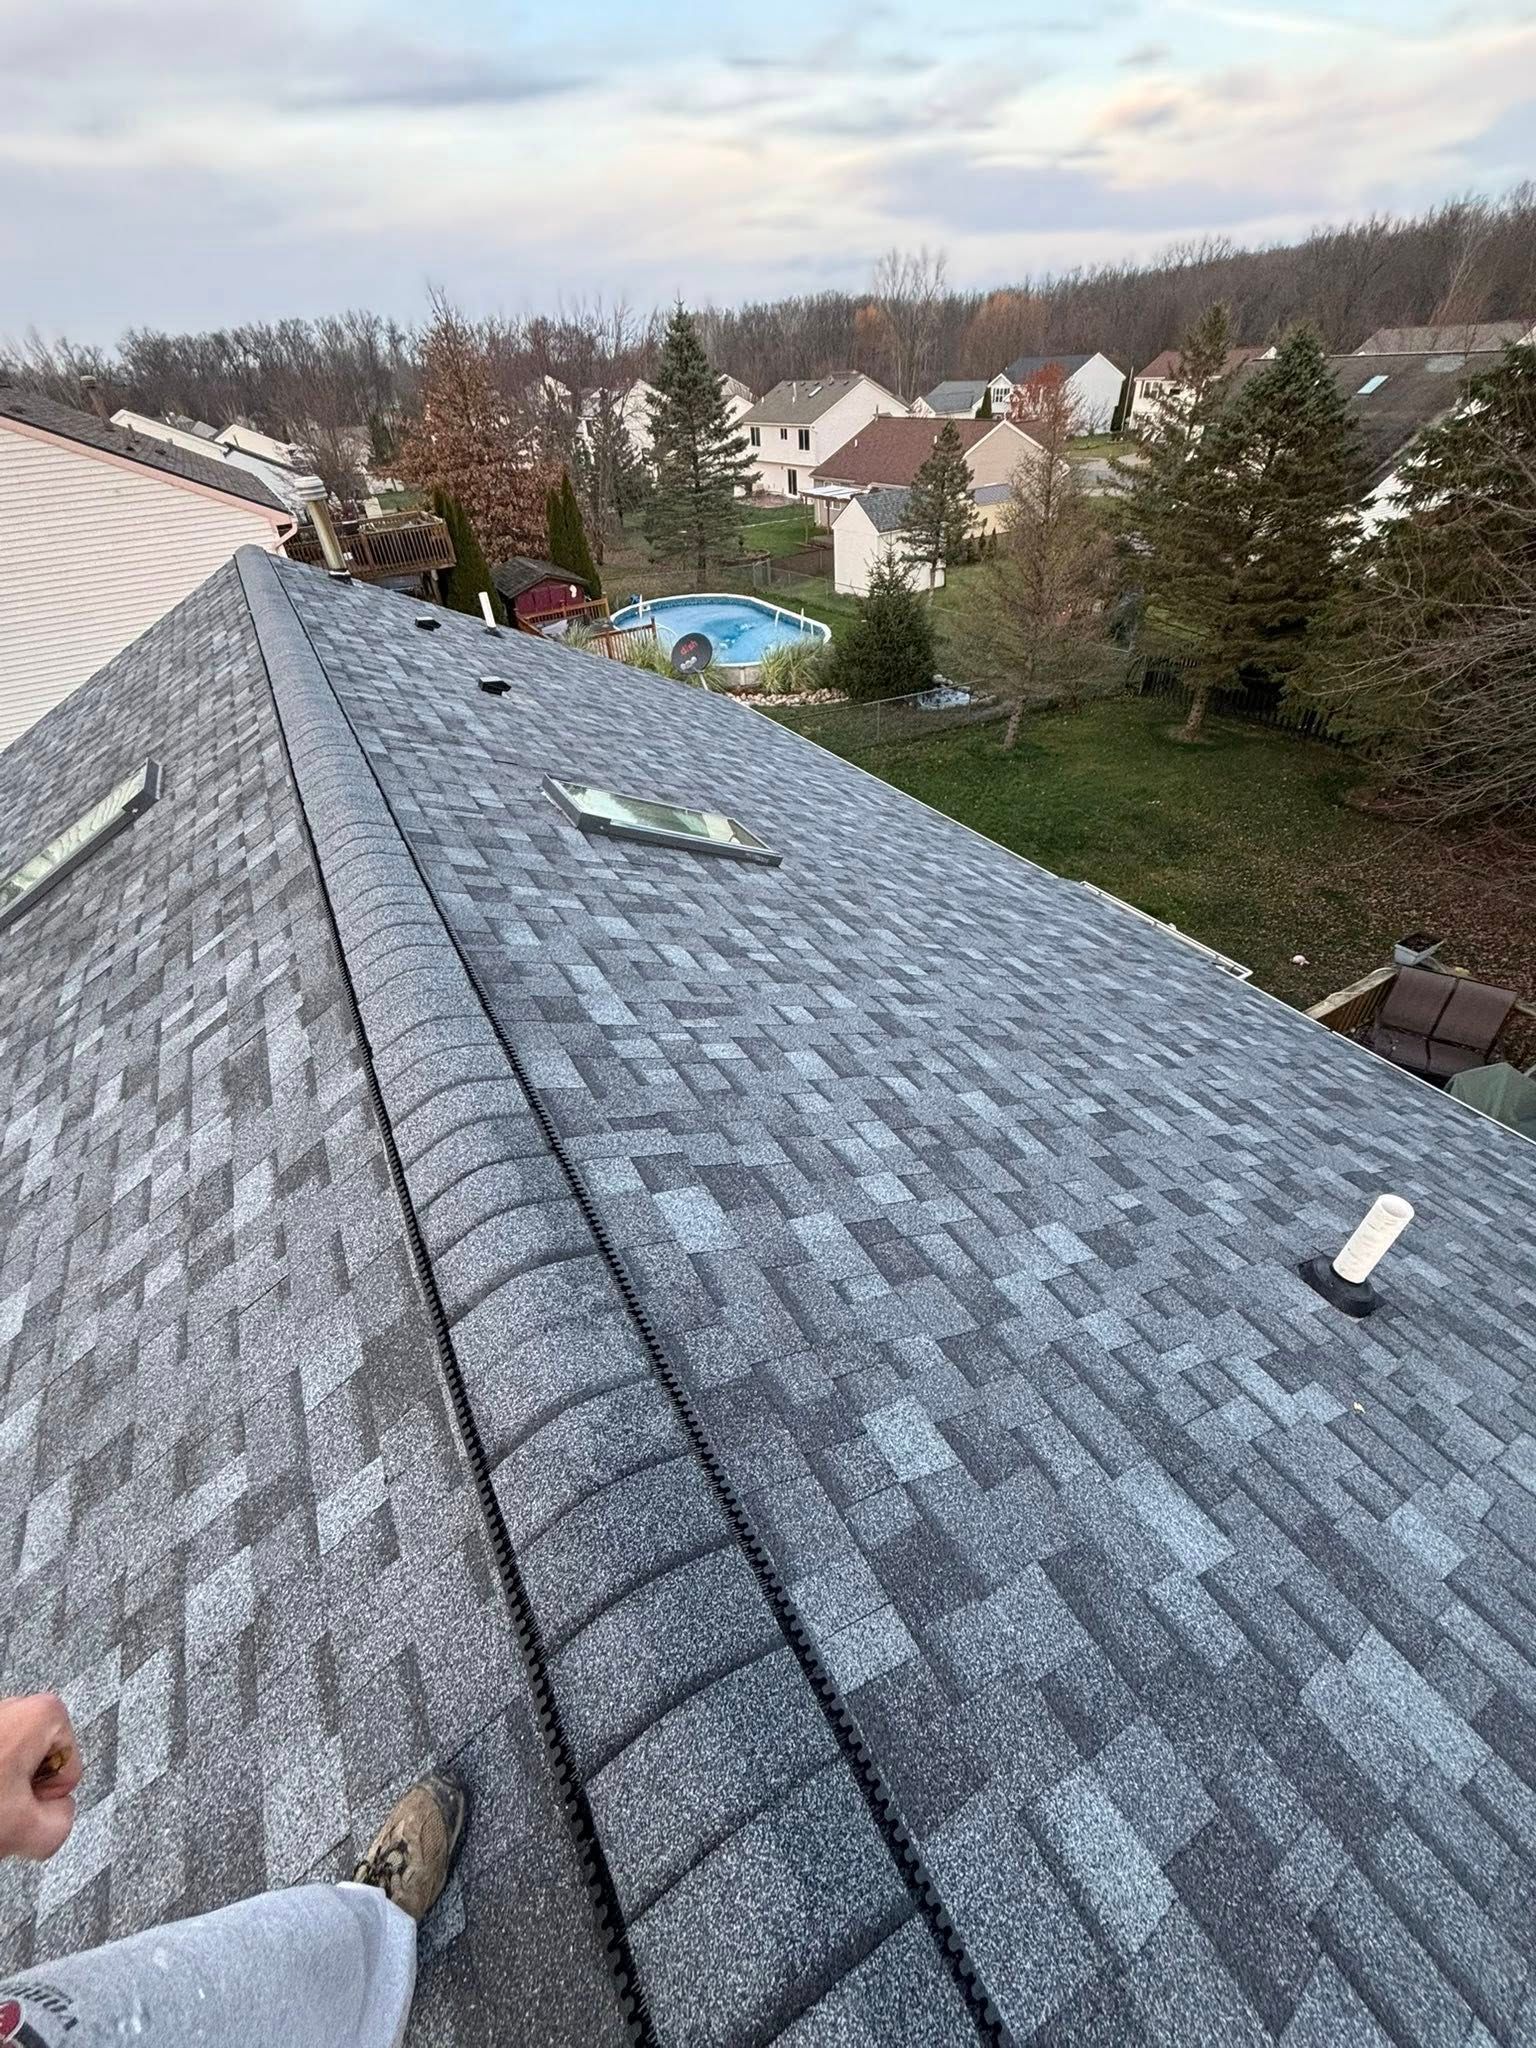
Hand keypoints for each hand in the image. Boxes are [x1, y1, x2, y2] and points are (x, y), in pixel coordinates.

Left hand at [0, 1696, 82, 1861]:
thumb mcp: (29, 1832)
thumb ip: (64, 1824)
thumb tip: (59, 1815)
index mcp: (44, 1712)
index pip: (71, 1771)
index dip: (45, 1799)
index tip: (19, 1804)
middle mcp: (17, 1704)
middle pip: (41, 1763)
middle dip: (21, 1791)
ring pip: (12, 1762)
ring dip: (1, 1786)